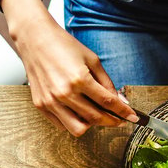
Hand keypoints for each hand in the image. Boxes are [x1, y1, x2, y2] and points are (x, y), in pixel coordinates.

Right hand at [9, 8, 134, 135]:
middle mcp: (64, 93)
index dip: (123, 112)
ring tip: (95, 114)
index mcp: (79, 79)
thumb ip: (106, 83)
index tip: (132, 117)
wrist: (34, 39)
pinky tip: (78, 111)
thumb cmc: (63, 45)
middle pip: (95, 118)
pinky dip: (73, 121)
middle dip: (112, 121)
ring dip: (91, 124)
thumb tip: (119, 101)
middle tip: (118, 118)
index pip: (108, 102)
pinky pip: (62, 125)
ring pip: (78, 129)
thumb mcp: (91, 59)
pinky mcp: (41, 105)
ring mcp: (51, 101)